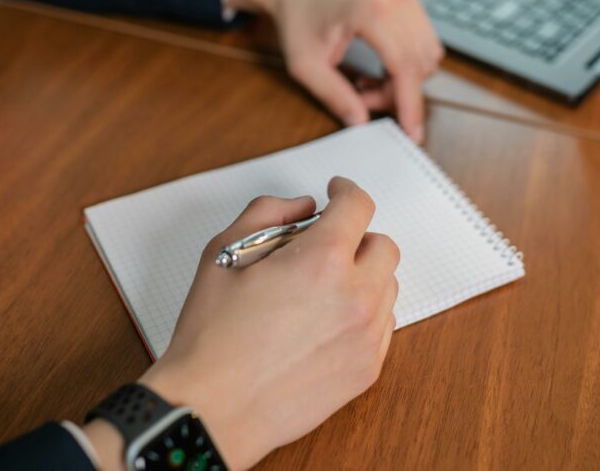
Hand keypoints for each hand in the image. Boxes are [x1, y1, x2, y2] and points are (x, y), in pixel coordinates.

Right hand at [138, 178, 399, 468]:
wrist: (211, 409)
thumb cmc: (211, 337)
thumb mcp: (223, 253)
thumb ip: (267, 213)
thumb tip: (303, 207)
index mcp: (321, 260)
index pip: (358, 206)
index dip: (345, 191)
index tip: (337, 192)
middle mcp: (355, 296)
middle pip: (383, 246)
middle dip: (356, 237)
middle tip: (323, 246)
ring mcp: (366, 336)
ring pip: (387, 286)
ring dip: (362, 276)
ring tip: (320, 289)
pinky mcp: (367, 370)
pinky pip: (383, 326)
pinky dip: (363, 313)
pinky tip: (326, 322)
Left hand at [227, 0, 442, 143]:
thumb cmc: (297, 19)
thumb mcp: (304, 65)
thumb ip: (333, 95)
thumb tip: (360, 122)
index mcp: (370, 11)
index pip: (404, 66)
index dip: (410, 105)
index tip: (412, 134)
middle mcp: (396, 0)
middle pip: (418, 64)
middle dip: (397, 93)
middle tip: (361, 98)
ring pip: (427, 56)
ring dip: (404, 79)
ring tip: (367, 82)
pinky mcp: (408, 1)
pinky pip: (424, 43)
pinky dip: (408, 63)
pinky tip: (379, 67)